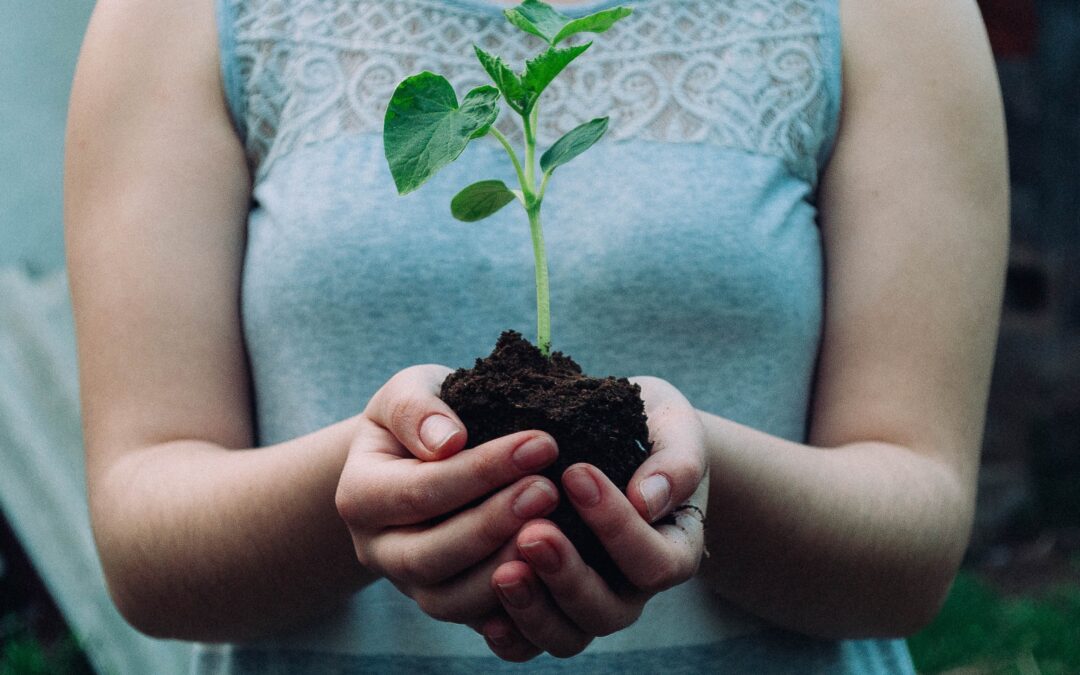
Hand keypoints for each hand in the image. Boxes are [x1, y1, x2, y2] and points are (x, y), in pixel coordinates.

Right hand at [335, 365, 561, 625]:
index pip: (420, 491)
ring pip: (451, 601)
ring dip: (505, 569)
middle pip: (429, 556)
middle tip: (549, 490)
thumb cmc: (422, 418)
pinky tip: (554, 575)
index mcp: (360, 495)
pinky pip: (478, 623)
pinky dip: (515, 607)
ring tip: (556, 531)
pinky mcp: (448, 605)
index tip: (541, 443)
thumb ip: (417, 409)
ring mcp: (411, 586)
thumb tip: (448, 440)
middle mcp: (378, 550)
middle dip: (493, 524)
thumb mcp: (409, 392)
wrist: (419, 457)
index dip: (481, 471)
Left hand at [480, 376, 708, 660]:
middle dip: (567, 575)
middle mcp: (631, 590)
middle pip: (606, 611)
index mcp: (673, 550)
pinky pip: (528, 644)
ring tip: (503, 570)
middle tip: (533, 531)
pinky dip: (508, 633)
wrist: (621, 439)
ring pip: (566, 636)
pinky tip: (485, 609)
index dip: (617, 526)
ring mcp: (587, 604)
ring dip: (533, 608)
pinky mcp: (546, 607)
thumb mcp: (675, 430)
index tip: (576, 473)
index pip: (654, 561)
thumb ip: (675, 462)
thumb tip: (647, 499)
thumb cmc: (652, 429)